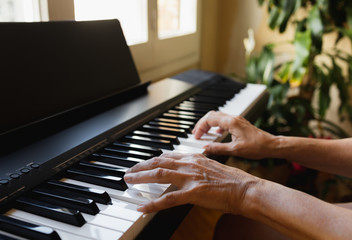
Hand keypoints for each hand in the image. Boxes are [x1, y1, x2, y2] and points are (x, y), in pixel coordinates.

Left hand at [124, 152, 259, 213]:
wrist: (245, 188)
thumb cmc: (231, 180)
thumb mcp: (211, 166)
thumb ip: (196, 166)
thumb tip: (186, 170)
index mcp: (194, 157)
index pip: (166, 156)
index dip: (151, 160)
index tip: (142, 164)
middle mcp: (189, 164)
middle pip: (158, 163)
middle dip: (140, 167)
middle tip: (128, 172)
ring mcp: (190, 178)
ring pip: (159, 175)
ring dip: (141, 178)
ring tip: (129, 181)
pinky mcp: (193, 193)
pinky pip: (168, 199)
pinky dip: (153, 203)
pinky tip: (142, 207)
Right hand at [193, 111, 275, 158]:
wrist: (272, 145)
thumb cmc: (257, 147)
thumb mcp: (235, 150)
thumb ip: (218, 148)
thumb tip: (205, 148)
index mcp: (231, 123)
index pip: (209, 119)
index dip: (200, 127)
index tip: (196, 136)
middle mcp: (233, 118)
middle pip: (212, 115)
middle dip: (202, 123)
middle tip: (196, 133)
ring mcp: (237, 120)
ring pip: (218, 116)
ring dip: (209, 123)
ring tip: (203, 133)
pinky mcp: (239, 123)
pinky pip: (224, 120)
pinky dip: (216, 125)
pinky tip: (217, 133)